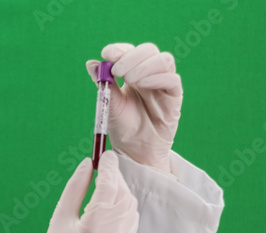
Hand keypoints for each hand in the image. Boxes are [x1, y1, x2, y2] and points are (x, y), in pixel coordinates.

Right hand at [42, 152, 138, 232]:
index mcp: (93, 226)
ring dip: (120, 191)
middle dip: (115, 178)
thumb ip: (76, 186)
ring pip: (130, 204)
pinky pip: (132, 217)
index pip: (108, 187)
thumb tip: (88, 163)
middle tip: (104, 168)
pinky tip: (111, 204)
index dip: (109, 167)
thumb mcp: (61, 214)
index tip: (105, 155)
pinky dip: (125, 205)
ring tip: (106, 186)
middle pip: (122, 194)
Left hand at [86, 42, 182, 173]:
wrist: (135, 150)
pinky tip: (143, 84)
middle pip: (149, 50)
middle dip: (131, 56)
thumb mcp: (109, 104)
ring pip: (163, 60)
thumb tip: (91, 63)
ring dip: (144, 65)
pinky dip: (157, 77)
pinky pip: (172, 79)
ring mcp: (163, 84)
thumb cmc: (123, 127)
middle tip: (117, 71)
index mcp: (133, 72)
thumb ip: (104, 83)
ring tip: (130, 80)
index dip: (120, 49)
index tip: (106, 54)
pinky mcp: (174, 96)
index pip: (130, 51)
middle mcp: (150, 74)